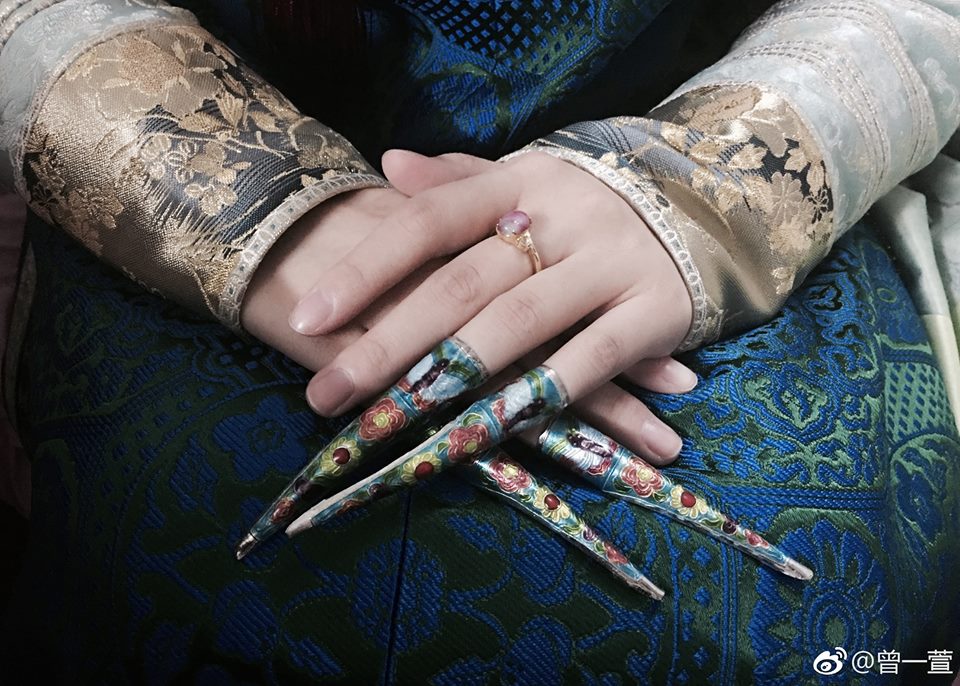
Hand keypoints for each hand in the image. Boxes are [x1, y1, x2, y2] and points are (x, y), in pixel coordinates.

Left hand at [289, 150, 694, 462]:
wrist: (710, 202)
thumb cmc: (590, 205)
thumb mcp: (528, 181)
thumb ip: (460, 182)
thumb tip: (388, 164)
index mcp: (519, 182)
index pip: (428, 221)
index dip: (366, 269)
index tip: (309, 317)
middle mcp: (560, 217)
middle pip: (462, 282)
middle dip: (389, 343)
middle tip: (326, 395)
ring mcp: (610, 263)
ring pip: (519, 325)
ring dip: (452, 380)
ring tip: (392, 426)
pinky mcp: (655, 310)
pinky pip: (591, 362)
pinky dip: (542, 399)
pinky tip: (492, 434)